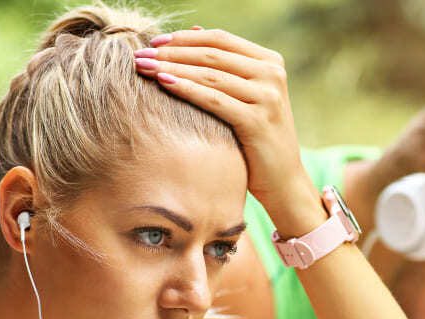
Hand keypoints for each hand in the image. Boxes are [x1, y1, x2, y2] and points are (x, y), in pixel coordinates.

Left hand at [134, 29, 318, 231]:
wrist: (284, 182)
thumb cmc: (258, 140)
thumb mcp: (246, 97)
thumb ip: (226, 66)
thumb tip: (194, 30)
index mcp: (271, 62)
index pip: (220, 39)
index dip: (184, 38)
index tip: (154, 42)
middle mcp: (272, 74)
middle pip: (212, 54)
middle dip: (172, 52)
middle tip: (141, 54)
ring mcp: (268, 97)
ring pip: (210, 74)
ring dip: (172, 68)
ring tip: (143, 67)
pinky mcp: (258, 121)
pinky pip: (214, 99)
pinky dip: (186, 89)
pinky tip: (163, 83)